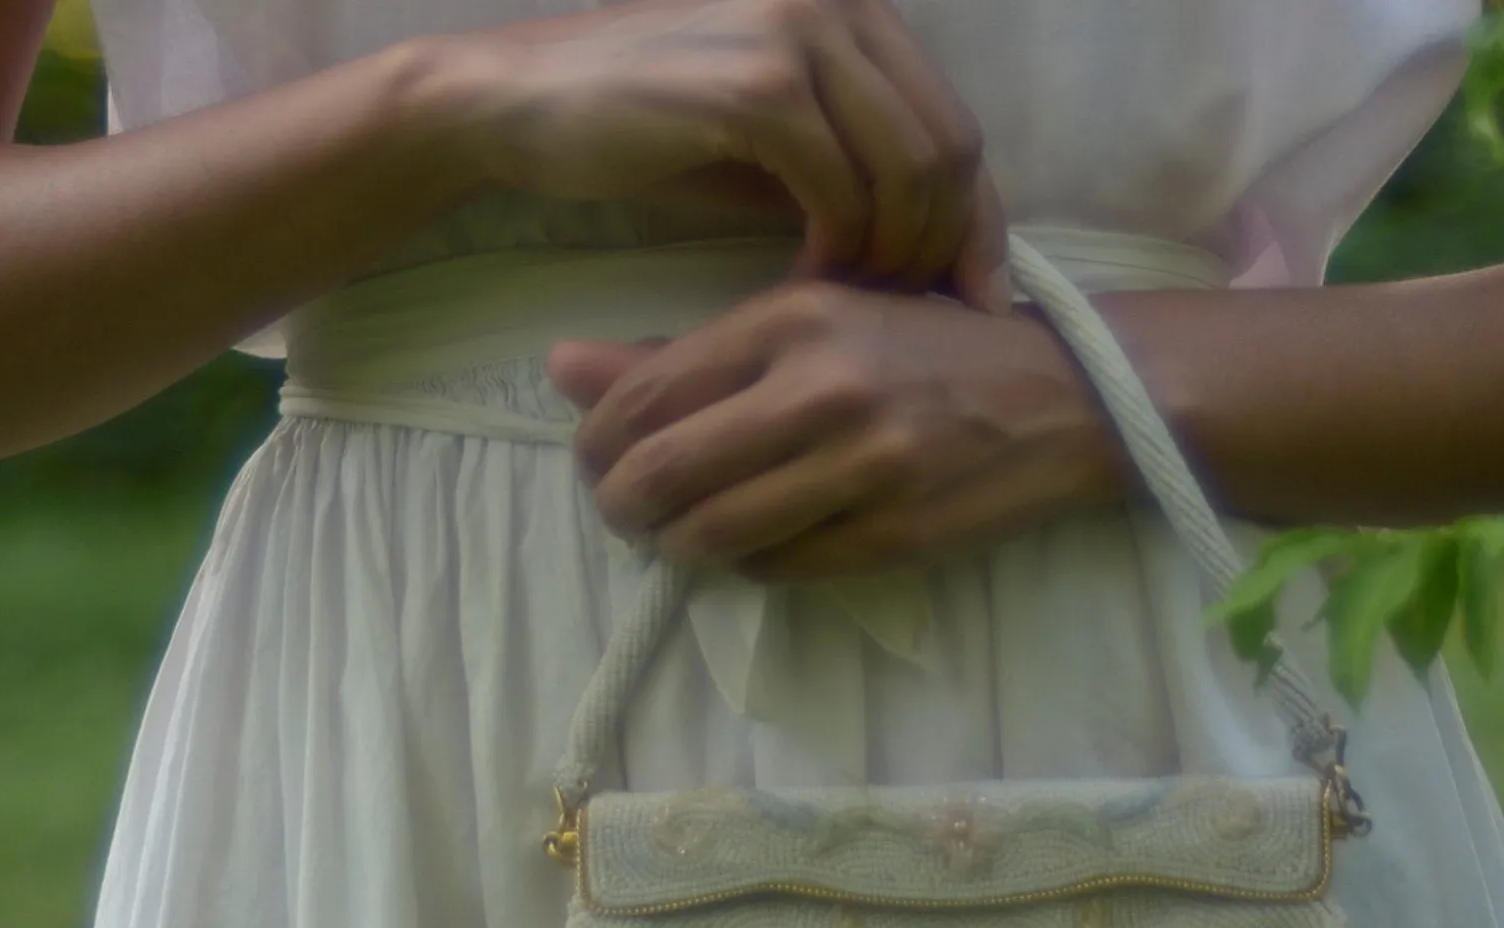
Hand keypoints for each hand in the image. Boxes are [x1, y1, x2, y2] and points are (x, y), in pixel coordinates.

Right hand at [448, 0, 1006, 300]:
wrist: (523, 105)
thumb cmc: (653, 132)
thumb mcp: (780, 145)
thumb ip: (860, 168)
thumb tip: (946, 244)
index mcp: (856, 9)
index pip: (956, 129)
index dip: (979, 227)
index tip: (980, 304)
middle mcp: (839, 2)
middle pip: (947, 153)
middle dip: (938, 253)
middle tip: (902, 320)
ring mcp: (798, 34)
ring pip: (906, 175)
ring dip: (887, 260)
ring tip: (845, 308)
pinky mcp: (755, 87)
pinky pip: (840, 192)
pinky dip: (834, 254)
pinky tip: (801, 289)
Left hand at [549, 280, 1128, 582]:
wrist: (1063, 399)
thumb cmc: (924, 352)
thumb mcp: (809, 325)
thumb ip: (683, 351)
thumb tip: (559, 367)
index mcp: (792, 320)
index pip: (643, 396)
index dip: (596, 444)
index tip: (600, 460)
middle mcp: (823, 388)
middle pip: (660, 475)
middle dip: (620, 507)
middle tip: (625, 514)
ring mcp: (862, 467)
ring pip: (710, 535)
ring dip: (675, 548)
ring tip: (677, 537)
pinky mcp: (894, 534)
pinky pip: (776, 569)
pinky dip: (744, 566)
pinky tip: (752, 545)